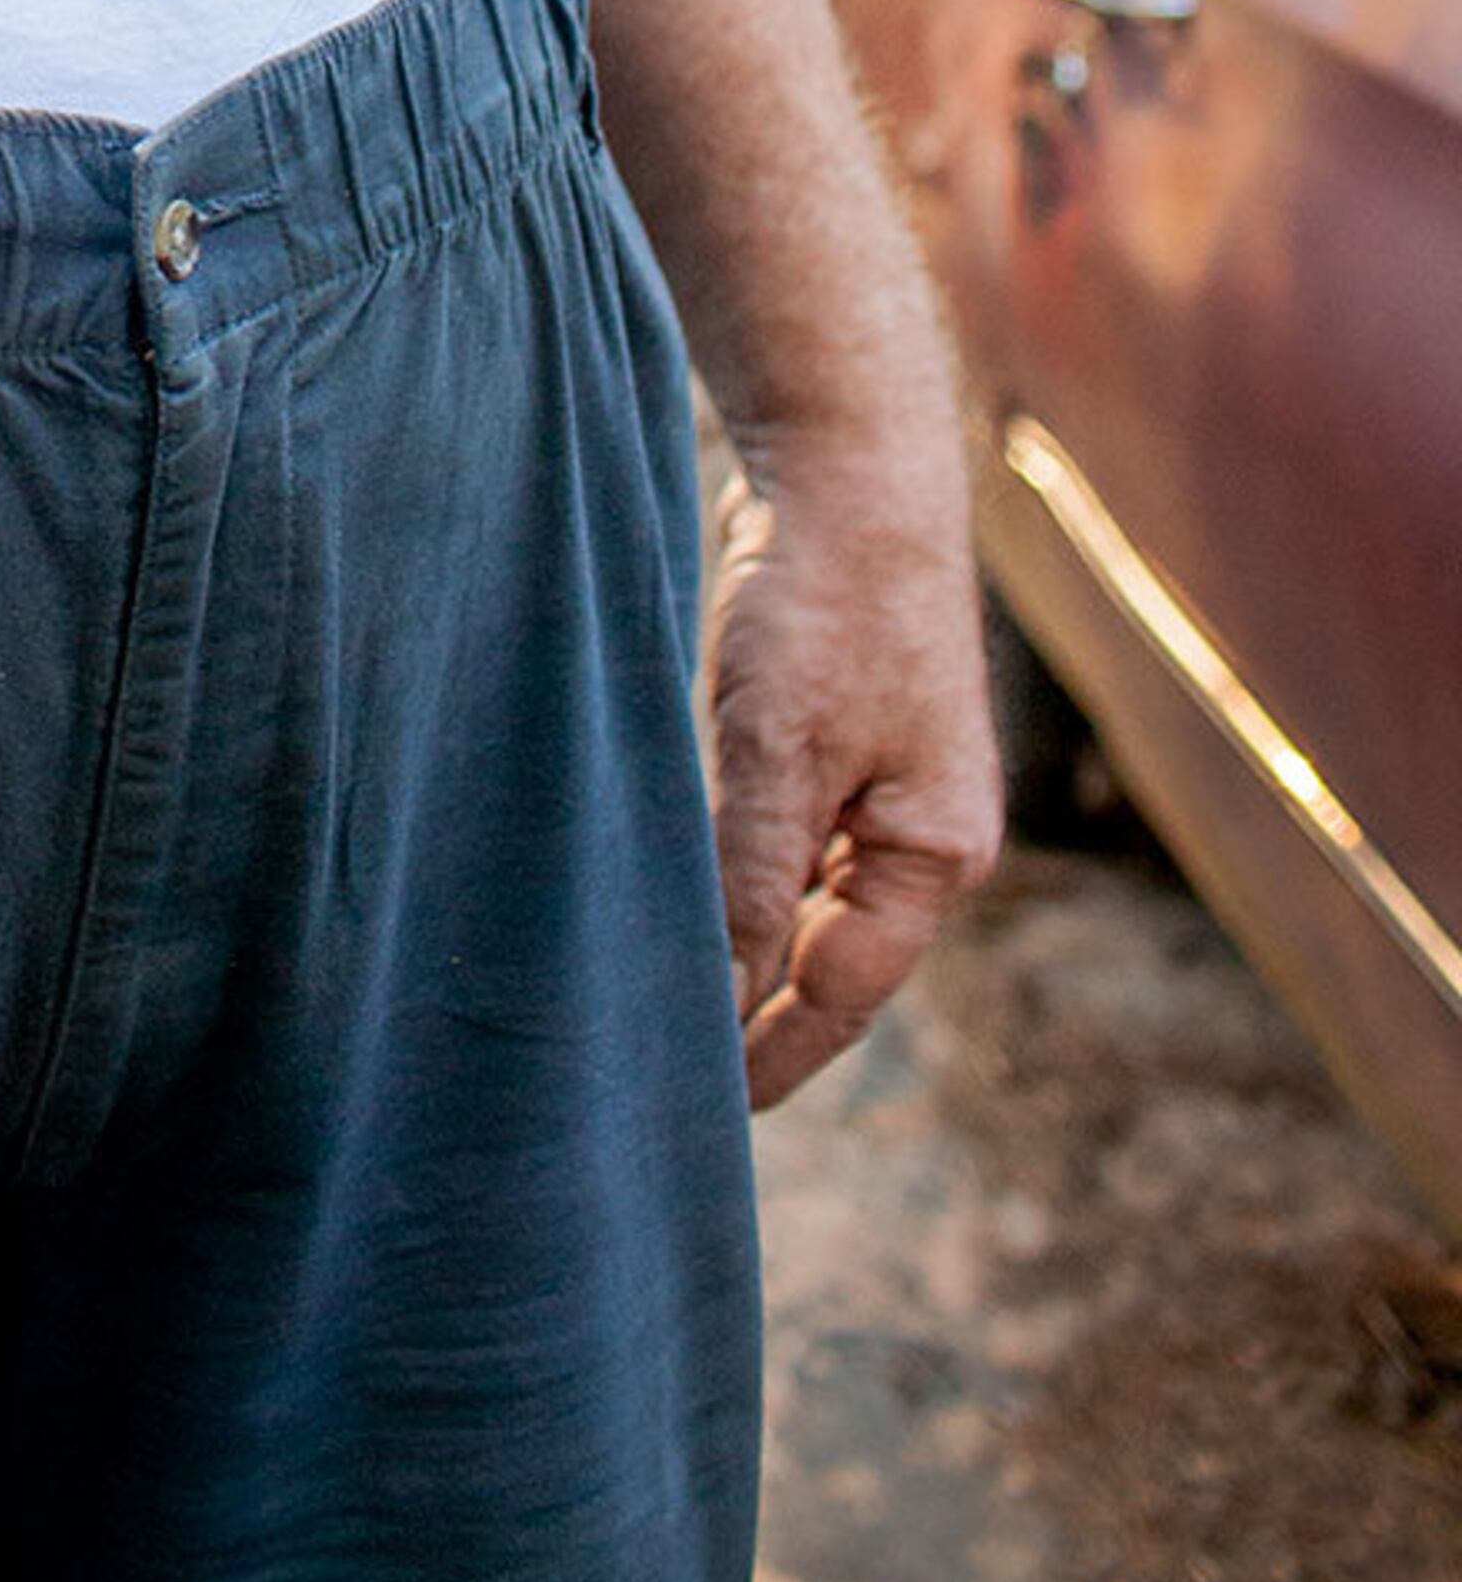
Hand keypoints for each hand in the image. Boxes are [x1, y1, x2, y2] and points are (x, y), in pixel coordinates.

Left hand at [704, 411, 1003, 1105]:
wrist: (848, 462)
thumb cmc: (827, 602)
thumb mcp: (779, 751)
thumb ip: (751, 878)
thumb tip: (718, 995)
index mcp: (935, 857)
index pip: (839, 995)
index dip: (763, 1056)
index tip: (688, 1119)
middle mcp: (920, 838)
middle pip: (827, 960)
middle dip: (749, 1014)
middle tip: (653, 1075)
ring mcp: (883, 789)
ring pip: (799, 902)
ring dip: (735, 945)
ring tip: (647, 1004)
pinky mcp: (835, 740)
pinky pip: (782, 840)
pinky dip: (733, 876)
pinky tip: (671, 899)